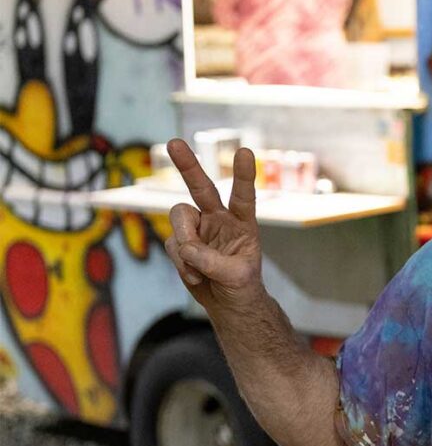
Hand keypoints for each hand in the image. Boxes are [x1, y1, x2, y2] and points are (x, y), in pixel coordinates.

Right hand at [164, 138, 263, 311]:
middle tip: (174, 143)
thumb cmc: (241, 286)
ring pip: (179, 217)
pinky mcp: (181, 241)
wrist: (228, 302)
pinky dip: (182, 264)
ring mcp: (198, 228)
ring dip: (185, 242)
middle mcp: (219, 218)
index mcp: (243, 222)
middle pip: (201, 187)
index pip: (243, 196)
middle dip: (188, 166)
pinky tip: (196, 276)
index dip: (243, 175)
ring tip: (199, 268)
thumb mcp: (236, 277)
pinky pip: (172, 244)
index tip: (244, 152)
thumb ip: (213, 261)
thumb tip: (186, 247)